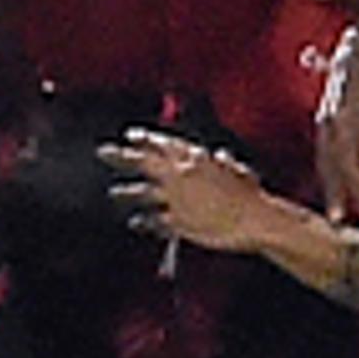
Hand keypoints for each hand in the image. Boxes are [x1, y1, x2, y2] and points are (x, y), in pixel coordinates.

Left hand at [102, 128, 274, 254]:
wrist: (254, 220)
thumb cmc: (249, 194)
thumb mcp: (236, 170)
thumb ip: (223, 163)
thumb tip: (218, 157)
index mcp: (194, 159)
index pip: (162, 144)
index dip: (145, 139)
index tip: (131, 135)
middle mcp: (180, 176)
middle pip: (143, 162)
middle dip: (120, 156)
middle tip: (103, 152)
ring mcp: (176, 199)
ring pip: (142, 193)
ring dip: (126, 192)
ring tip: (114, 192)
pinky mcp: (177, 222)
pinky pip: (154, 221)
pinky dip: (144, 222)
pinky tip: (136, 222)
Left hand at [312, 25, 358, 221]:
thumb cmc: (358, 71)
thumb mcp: (345, 104)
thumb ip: (348, 130)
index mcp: (327, 123)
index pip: (326, 165)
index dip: (332, 191)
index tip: (337, 220)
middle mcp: (337, 119)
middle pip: (344, 163)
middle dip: (357, 191)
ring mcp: (357, 109)